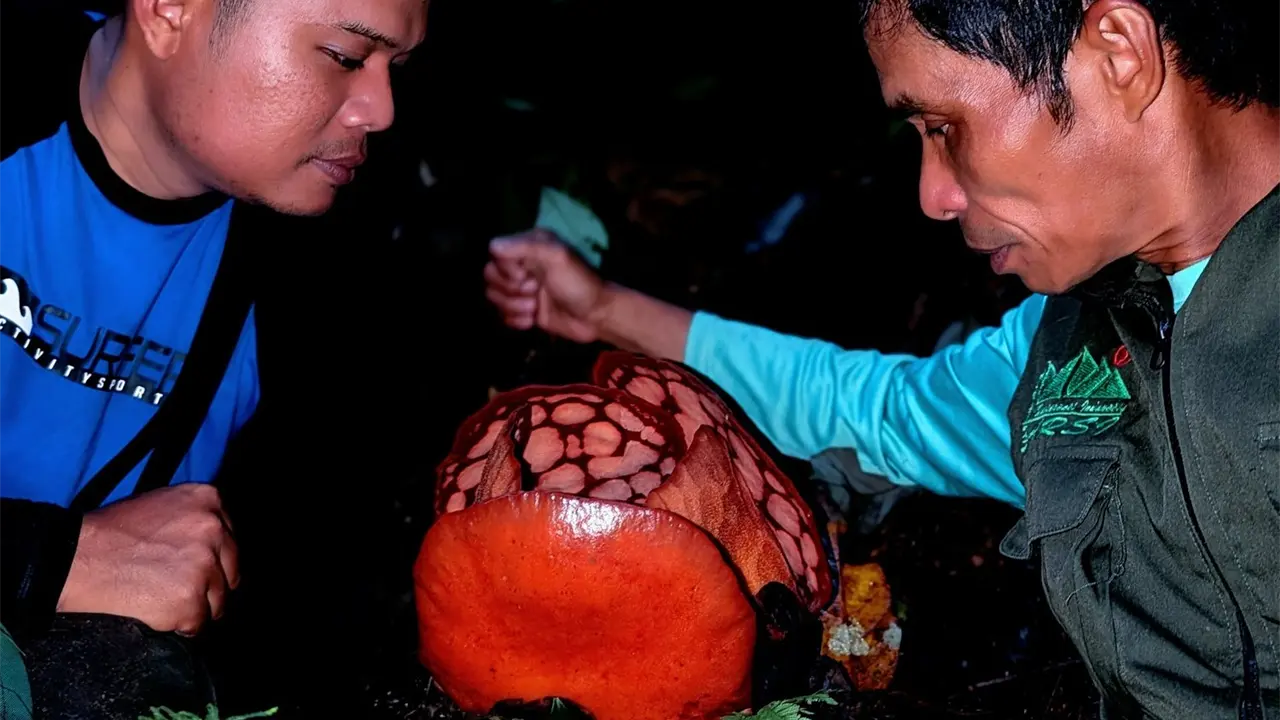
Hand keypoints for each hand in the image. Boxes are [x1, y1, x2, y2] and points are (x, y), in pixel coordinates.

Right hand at [57, 483, 238, 636]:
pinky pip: (197, 624)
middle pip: (231, 572)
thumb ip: (194, 520)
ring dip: (196, 608)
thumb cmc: (112, 532)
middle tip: (181, 591)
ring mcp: (204, 565)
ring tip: (163, 601)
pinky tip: (157, 613)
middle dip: (211, 586)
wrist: (77, 557)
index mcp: (209, 500)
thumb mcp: (162, 505)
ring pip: (218, 601)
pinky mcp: (190, 599)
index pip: (230, 541)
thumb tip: (215, 545)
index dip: (215, 560)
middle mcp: (214, 530)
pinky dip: (180, 625)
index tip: (198, 569)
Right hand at [484, 229, 609, 343]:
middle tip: (534, 291)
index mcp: (529, 248)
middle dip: (509, 289)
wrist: (595, 317)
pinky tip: (532, 321)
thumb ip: (525, 247)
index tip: (525, 276)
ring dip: (513, 306)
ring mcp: (522, 290)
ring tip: (535, 308)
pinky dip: (516, 320)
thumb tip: (492, 246)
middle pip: (490, 276)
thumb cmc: (578, 283)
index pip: (496, 254)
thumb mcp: (556, 257)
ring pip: (494, 297)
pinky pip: (502, 315)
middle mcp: (522, 266)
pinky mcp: (523, 311)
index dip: (505, 269)